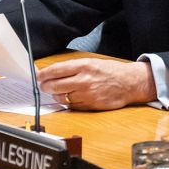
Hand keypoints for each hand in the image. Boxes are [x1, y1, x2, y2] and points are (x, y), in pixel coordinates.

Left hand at [37, 58, 155, 110]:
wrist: (130, 83)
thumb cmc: (111, 71)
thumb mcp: (93, 62)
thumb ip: (74, 67)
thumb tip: (54, 72)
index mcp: (84, 66)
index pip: (56, 70)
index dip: (44, 74)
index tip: (39, 76)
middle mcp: (84, 80)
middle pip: (55, 85)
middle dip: (46, 86)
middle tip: (44, 85)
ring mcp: (87, 94)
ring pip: (61, 97)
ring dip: (56, 95)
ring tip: (56, 92)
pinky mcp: (90, 105)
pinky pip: (72, 106)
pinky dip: (67, 102)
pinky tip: (69, 98)